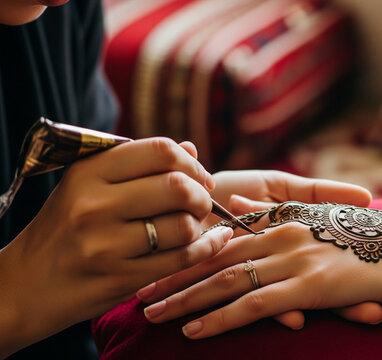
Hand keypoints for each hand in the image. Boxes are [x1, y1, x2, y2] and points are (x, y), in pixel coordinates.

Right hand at [0, 138, 231, 355]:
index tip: (199, 177)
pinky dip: (206, 248)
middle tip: (201, 203)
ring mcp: (105, 245)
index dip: (192, 163)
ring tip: (192, 227)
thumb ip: (139, 166)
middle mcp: (94, 205)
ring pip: (183, 226)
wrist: (25, 285)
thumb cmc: (65, 228)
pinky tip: (211, 242)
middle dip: (201, 195)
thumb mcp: (88, 186)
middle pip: (177, 187)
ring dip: (200, 226)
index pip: (160, 151)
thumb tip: (192, 149)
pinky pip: (181, 259)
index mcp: (88, 172)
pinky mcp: (119, 279)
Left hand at [139, 170, 381, 327]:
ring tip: (151, 314)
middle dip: (173, 275)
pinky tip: (195, 331)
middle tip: (137, 292)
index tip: (155, 263)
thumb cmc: (369, 239)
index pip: (224, 238)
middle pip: (216, 258)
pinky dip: (221, 317)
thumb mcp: (318, 220)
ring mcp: (295, 260)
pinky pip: (255, 304)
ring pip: (226, 280)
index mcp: (283, 221)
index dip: (187, 251)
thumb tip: (233, 208)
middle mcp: (282, 236)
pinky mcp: (310, 286)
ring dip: (186, 299)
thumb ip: (272, 214)